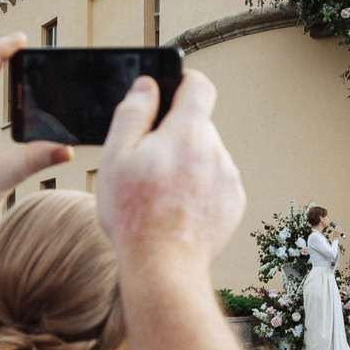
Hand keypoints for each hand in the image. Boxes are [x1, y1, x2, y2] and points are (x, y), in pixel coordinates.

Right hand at [97, 72, 243, 268]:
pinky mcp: (233, 203)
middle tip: (147, 163)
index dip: (181, 83)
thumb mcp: (116, 157)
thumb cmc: (135, 215)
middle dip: (174, 136)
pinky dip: (198, 190)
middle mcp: (216, 150)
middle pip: (197, 126)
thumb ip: (133, 113)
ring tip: (160, 194)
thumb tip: (146, 86)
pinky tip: (177, 210)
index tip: (168, 92)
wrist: (164, 266)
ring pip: (205, 157)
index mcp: (187, 132)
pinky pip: (215, 184)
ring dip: (186, 165)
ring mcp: (228, 178)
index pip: (198, 85)